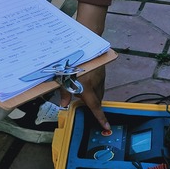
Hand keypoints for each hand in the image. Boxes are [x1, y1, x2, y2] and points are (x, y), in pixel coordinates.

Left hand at [60, 1, 111, 131]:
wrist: (88, 41)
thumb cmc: (73, 58)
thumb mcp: (64, 76)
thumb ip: (64, 91)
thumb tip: (63, 104)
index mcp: (87, 86)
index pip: (95, 106)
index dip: (100, 118)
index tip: (106, 127)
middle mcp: (96, 83)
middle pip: (97, 101)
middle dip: (94, 107)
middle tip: (88, 111)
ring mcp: (100, 78)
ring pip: (99, 93)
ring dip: (93, 97)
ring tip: (84, 96)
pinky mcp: (102, 73)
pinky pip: (99, 85)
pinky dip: (95, 89)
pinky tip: (87, 85)